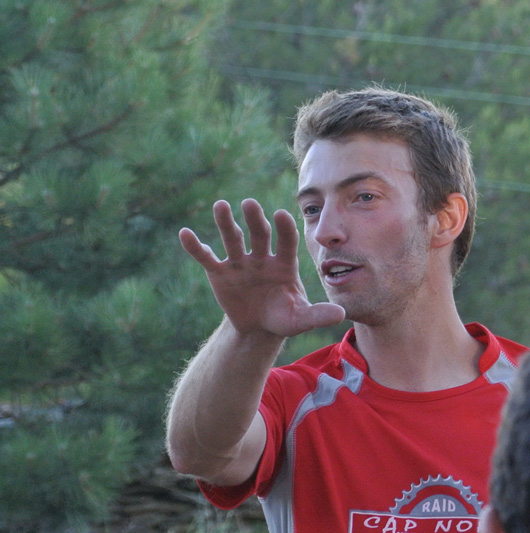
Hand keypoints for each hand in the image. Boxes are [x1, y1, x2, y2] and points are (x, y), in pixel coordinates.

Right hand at [179, 198, 344, 338]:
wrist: (258, 329)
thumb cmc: (283, 318)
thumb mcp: (300, 320)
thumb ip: (318, 315)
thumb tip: (341, 315)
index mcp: (284, 264)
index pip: (286, 242)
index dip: (284, 229)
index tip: (282, 214)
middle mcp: (262, 257)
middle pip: (259, 234)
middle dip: (255, 220)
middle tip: (250, 204)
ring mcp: (240, 263)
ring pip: (233, 239)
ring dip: (226, 223)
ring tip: (221, 206)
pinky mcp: (220, 272)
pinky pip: (207, 257)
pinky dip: (196, 247)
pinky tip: (184, 234)